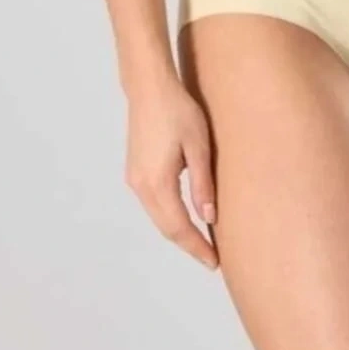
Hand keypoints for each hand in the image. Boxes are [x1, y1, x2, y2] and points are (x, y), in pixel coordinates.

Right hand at [124, 74, 219, 268]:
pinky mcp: (135, 170)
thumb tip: (209, 217)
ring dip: (178, 231)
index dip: (196, 247)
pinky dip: (169, 216)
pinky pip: (153, 203)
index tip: (214, 263)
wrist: (149, 87)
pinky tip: (185, 216)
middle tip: (212, 258)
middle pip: (166, 227)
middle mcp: (141, 186)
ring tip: (202, 241)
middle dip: (188, 244)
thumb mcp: (198, 145)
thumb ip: (202, 183)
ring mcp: (134, 179)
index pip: (179, 227)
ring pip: (158, 216)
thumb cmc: (178, 110)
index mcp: (157, 183)